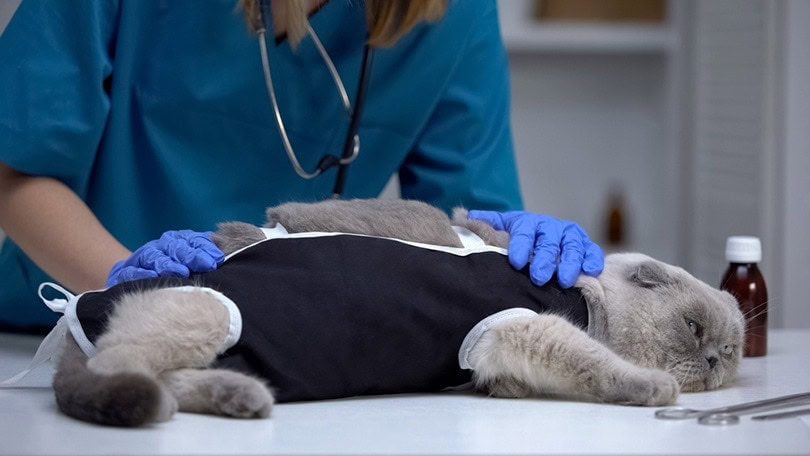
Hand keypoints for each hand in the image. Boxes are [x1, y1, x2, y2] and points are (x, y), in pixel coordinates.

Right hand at [106, 230, 224, 286]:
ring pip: (154, 257)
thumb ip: (206, 257)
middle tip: (206, 265)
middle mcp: (159, 247)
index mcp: (176, 241)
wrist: (134, 280)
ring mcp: (141, 259)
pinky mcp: (124, 273)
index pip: (192, 240)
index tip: (218, 259)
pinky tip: (153, 278)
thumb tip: (223, 258)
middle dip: (191, 255)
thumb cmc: (171, 273)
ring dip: (169, 264)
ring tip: (182, 272)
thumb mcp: (190, 264)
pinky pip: (132, 272)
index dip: (205, 248)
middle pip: (175, 247)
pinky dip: (141, 274)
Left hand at [467, 210, 603, 287]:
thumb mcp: (503, 229)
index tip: (516, 261)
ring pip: (572, 247)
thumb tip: (464, 218)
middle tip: (538, 276)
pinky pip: (592, 252)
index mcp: (528, 223)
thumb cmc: (519, 238)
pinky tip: (590, 271)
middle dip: (544, 258)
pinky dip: (593, 260)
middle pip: (549, 242)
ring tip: (564, 280)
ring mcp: (570, 237)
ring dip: (570, 262)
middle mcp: (551, 228)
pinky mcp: (586, 247)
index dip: (520, 245)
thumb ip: (487, 225)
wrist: (543, 236)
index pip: (524, 232)